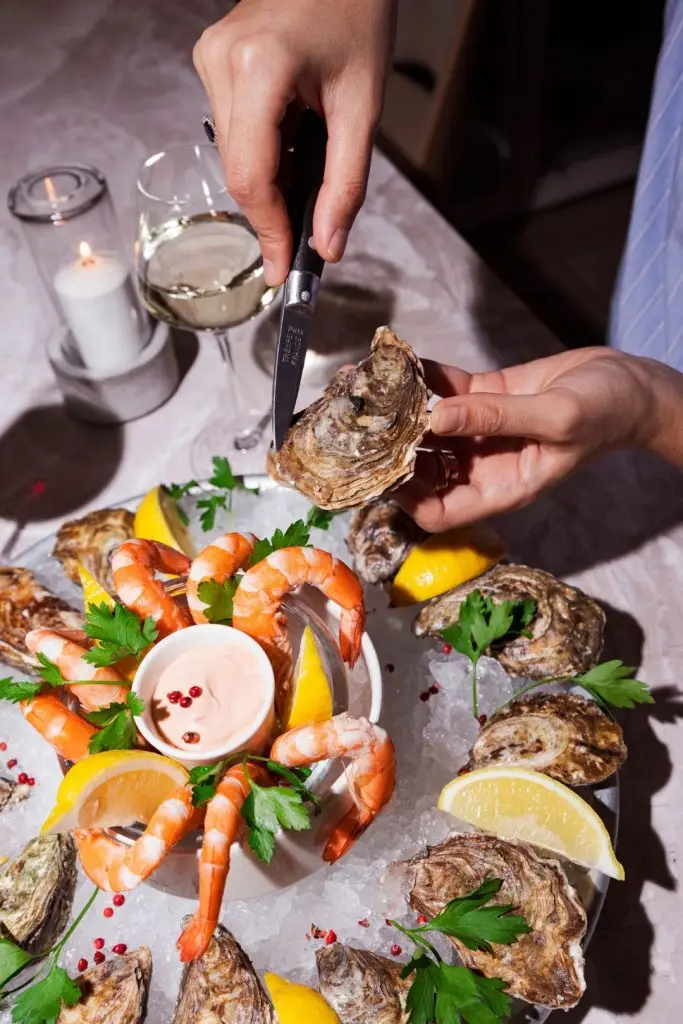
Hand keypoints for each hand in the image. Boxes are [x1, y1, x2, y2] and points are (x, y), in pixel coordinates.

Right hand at [194, 0, 395, 285]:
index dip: (268, 230)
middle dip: (271, 212)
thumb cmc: (357, 13)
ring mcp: (211, 58)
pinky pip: (232, 130)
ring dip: (270, 181)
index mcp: (259, 67)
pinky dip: (263, 152)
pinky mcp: (213, 60)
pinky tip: (292, 143)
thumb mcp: (364, 106)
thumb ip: (346, 184)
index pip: (252, 176)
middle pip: (238, 171)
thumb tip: (328, 246)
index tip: (283, 270)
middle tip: (301, 244)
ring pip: (232, 155)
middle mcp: (221, 61)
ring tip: (309, 171)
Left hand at [394, 347, 666, 530]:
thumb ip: (495, 417)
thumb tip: (437, 416)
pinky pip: (445, 391)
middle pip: (424, 469)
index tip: (381, 468)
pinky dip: (425, 379)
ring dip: (403, 409)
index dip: (406, 498)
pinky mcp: (486, 397)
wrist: (630, 385)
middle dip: (395, 449)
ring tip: (374, 387)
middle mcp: (483, 465)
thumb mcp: (555, 419)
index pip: (438, 510)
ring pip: (428, 426)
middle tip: (366, 422)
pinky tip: (404, 362)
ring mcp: (481, 430)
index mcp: (500, 487)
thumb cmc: (605, 415)